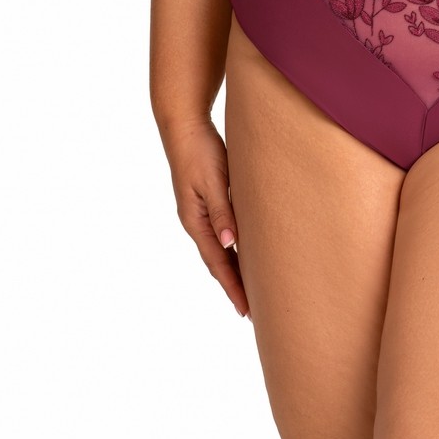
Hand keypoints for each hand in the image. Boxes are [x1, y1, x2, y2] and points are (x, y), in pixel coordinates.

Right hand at [160, 117, 250, 319]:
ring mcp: (200, 215)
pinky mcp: (208, 204)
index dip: (232, 287)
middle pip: (217, 264)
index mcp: (195, 221)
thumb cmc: (200, 151)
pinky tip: (244, 256)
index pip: (217, 263)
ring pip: (220, 252)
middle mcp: (196, 222)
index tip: (246, 310)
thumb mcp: (213, 182)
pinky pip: (222, 236)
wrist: (185, 127)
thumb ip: (222, 212)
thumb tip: (230, 244)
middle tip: (253, 311)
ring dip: (234, 273)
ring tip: (251, 291)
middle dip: (234, 287)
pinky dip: (234, 252)